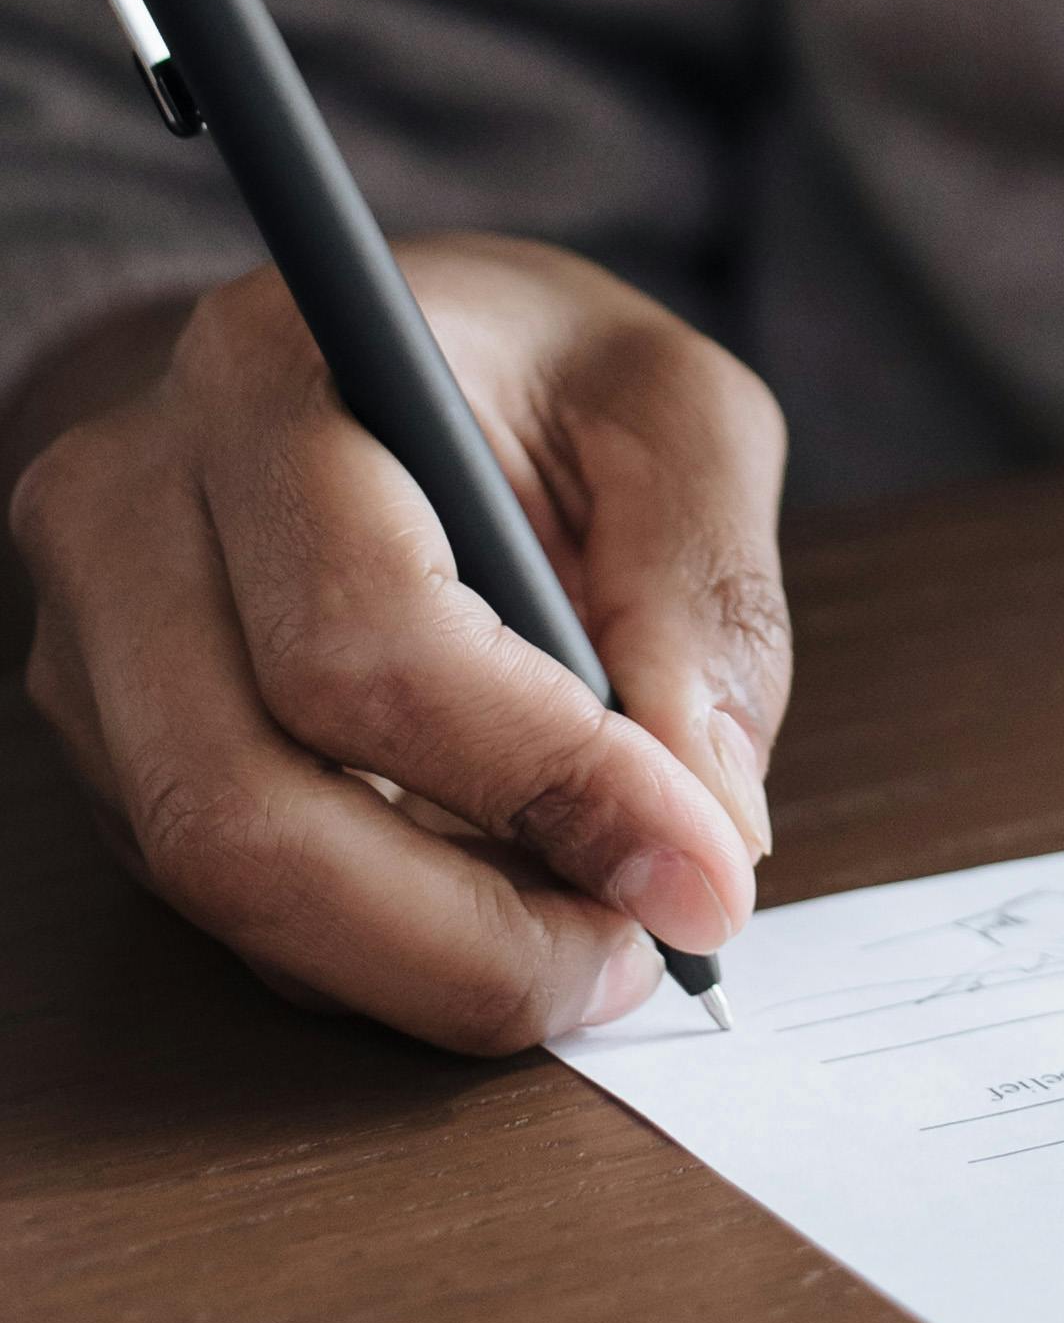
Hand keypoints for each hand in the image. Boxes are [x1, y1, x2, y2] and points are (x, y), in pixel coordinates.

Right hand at [11, 235, 786, 1054]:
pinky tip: (500, 910)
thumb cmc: (531, 373)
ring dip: (427, 964)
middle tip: (639, 953)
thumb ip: (704, 590)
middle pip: (243, 808)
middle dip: (466, 937)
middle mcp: (128, 511)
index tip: (699, 865)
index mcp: (264, 371)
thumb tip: (712, 816)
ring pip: (224, 887)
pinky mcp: (111, 750)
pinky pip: (229, 909)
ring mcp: (93, 645)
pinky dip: (382, 949)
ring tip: (591, 938)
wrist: (378, 357)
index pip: (364, 633)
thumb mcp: (673, 407)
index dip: (540, 776)